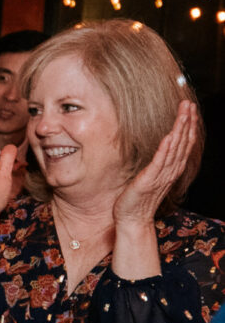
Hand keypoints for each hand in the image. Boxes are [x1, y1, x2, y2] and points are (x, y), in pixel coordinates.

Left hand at [113, 100, 198, 228]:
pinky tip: (169, 136)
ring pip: (175, 148)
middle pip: (183, 142)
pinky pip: (160, 162)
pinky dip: (166, 149)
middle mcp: (170, 170)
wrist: (133, 218)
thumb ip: (157, 162)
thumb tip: (158, 146)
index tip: (189, 109)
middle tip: (189, 104)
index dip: (188, 125)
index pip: (184, 143)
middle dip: (187, 121)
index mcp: (171, 168)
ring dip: (180, 129)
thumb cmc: (138, 198)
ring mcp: (162, 175)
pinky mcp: (150, 180)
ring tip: (184, 112)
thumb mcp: (150, 175)